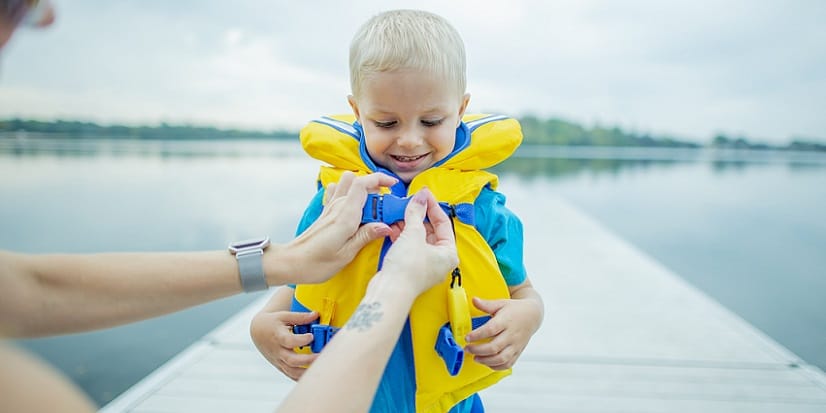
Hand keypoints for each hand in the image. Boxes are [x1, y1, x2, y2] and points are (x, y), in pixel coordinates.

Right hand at [250, 310, 319, 380]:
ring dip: (306, 372)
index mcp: (278, 337)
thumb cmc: (272, 323)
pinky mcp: (281, 366)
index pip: (288, 341)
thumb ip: (300, 317)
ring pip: (292, 372)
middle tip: (321, 356)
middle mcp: (278, 351)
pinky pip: (291, 376)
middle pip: (291, 360)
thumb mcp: (284, 316)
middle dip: (307, 360)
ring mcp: (279, 361)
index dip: (300, 340)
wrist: (258, 333)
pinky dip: (302, 378)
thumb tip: (316, 314)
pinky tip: (314, 376)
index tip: (311, 336)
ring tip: (321, 368)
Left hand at [278, 172, 397, 283]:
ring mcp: (330, 208)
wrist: (291, 263)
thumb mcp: (346, 254)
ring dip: (362, 189)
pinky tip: (355, 208)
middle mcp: (337, 206)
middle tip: (385, 208)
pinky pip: (338, 192)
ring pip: (348, 184)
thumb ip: (366, 236)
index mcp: (345, 215)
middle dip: (376, 188)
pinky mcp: (326, 212)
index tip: (394, 186)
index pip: (363, 183)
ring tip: (372, 207)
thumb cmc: (316, 263)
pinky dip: (349, 193)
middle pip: (358, 181)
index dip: (380, 179)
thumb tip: (386, 226)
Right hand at [376, 188, 457, 295]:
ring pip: (419, 239)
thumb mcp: (413, 234)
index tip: (423, 194)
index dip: (432, 206)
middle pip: (432, 230)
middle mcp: (440, 260)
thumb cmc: (407, 268)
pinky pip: (409, 247)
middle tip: (409, 202)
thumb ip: (416, 213)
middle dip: (419, 216)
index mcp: (449, 253)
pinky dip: (403, 236)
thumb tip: (420, 197)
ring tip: (399, 214)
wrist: (389, 292)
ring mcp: (426, 265)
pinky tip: (393, 228)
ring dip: (409, 225)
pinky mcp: (411, 268)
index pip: (443, 223)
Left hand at [464, 296, 542, 369]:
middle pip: (494, 347)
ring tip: (475, 357)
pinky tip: (487, 362)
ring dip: (486, 360)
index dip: (477, 335)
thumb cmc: (514, 309)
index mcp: (506, 321)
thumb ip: (486, 304)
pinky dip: (496, 366)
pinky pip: (508, 364)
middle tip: (467, 348)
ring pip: (501, 358)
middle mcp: (512, 335)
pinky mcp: (518, 352)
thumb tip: (473, 300)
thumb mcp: (501, 303)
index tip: (467, 337)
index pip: (491, 329)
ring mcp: (516, 345)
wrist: (533, 316)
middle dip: (478, 350)